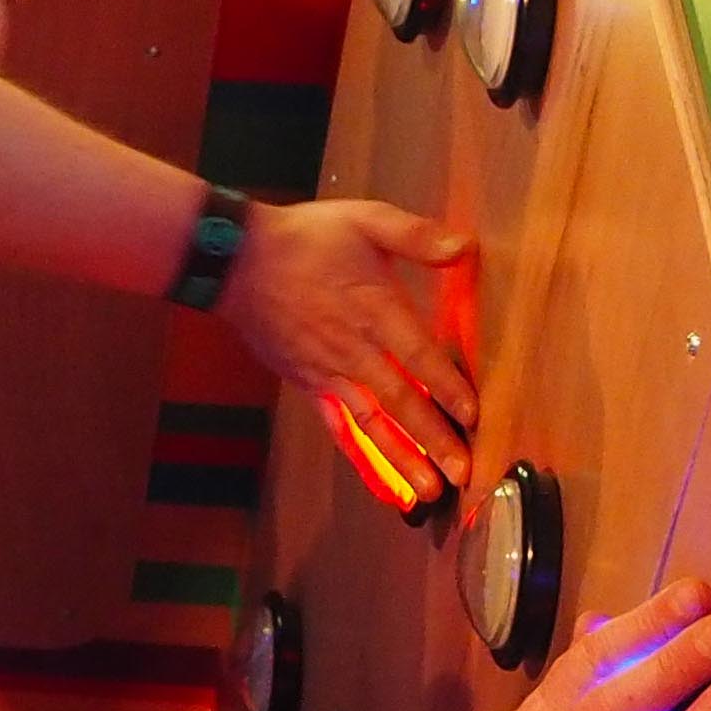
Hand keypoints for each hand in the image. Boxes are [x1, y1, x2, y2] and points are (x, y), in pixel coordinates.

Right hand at [221, 197, 475, 491]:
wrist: (236, 262)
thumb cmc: (304, 239)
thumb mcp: (363, 220)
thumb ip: (415, 235)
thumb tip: (464, 247)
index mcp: (374, 309)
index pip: (419, 356)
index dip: (448, 388)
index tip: (474, 416)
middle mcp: (353, 350)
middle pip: (400, 402)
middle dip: (433, 440)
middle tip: (462, 473)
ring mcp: (328, 372)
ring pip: (372, 423)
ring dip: (401, 459)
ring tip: (428, 491)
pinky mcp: (309, 384)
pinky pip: (338, 426)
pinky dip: (361, 456)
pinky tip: (380, 481)